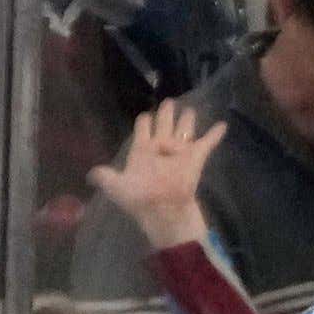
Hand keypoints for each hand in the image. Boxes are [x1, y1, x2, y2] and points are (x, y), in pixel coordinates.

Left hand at [85, 100, 224, 251]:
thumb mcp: (116, 187)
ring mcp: (179, 153)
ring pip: (184, 130)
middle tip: (169, 102)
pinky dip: (215, 135)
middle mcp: (161, 148)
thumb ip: (105, 177)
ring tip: (189, 109)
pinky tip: (223, 125)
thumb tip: (91, 175)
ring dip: (187, 120)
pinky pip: (206, 143)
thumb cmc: (140, 198)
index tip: (146, 117)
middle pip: (163, 124)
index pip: (143, 129)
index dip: (144, 121)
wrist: (164, 211)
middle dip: (166, 113)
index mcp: (143, 151)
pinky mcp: (196, 158)